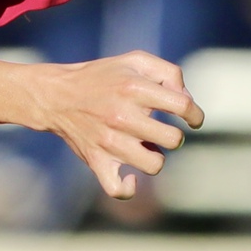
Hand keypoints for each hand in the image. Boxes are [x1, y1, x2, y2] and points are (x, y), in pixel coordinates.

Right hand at [19, 51, 203, 200]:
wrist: (56, 95)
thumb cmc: (102, 77)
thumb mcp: (135, 61)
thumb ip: (168, 72)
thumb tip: (186, 100)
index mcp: (134, 88)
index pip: (182, 106)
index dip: (195, 115)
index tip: (192, 119)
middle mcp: (122, 115)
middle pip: (173, 140)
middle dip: (173, 136)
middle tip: (159, 130)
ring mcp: (109, 142)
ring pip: (154, 164)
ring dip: (154, 156)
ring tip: (143, 146)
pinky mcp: (96, 161)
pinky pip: (118, 188)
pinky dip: (128, 187)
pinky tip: (130, 176)